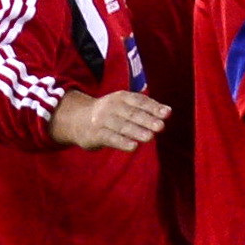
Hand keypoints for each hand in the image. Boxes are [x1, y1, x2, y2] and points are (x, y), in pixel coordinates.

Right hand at [53, 89, 172, 151]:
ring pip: (122, 126)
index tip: (167, 113)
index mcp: (121, 97)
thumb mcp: (123, 105)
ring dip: (136, 131)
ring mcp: (103, 120)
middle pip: (132, 113)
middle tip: (161, 126)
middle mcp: (112, 107)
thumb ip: (143, 108)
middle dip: (147, 120)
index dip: (153, 107)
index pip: (139, 101)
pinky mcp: (96, 134)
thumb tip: (167, 112)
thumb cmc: (109, 113)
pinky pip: (110, 138)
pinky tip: (133, 147)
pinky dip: (122, 142)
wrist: (77, 119)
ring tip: (150, 137)